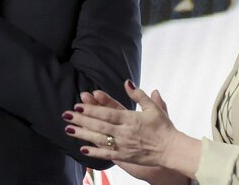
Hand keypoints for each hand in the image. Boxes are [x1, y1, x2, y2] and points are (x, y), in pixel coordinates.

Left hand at [64, 81, 198, 177]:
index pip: (107, 113)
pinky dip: (94, 152)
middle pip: (99, 125)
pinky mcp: (125, 156)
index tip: (78, 105)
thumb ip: (139, 95)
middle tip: (66, 115)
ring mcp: (124, 145)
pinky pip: (107, 154)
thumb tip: (127, 82)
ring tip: (68, 130)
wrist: (172, 149)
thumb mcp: (153, 108)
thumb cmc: (164, 127)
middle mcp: (124, 132)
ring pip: (99, 139)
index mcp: (130, 119)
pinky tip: (82, 148)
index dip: (91, 110)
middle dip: (81, 120)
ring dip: (82, 134)